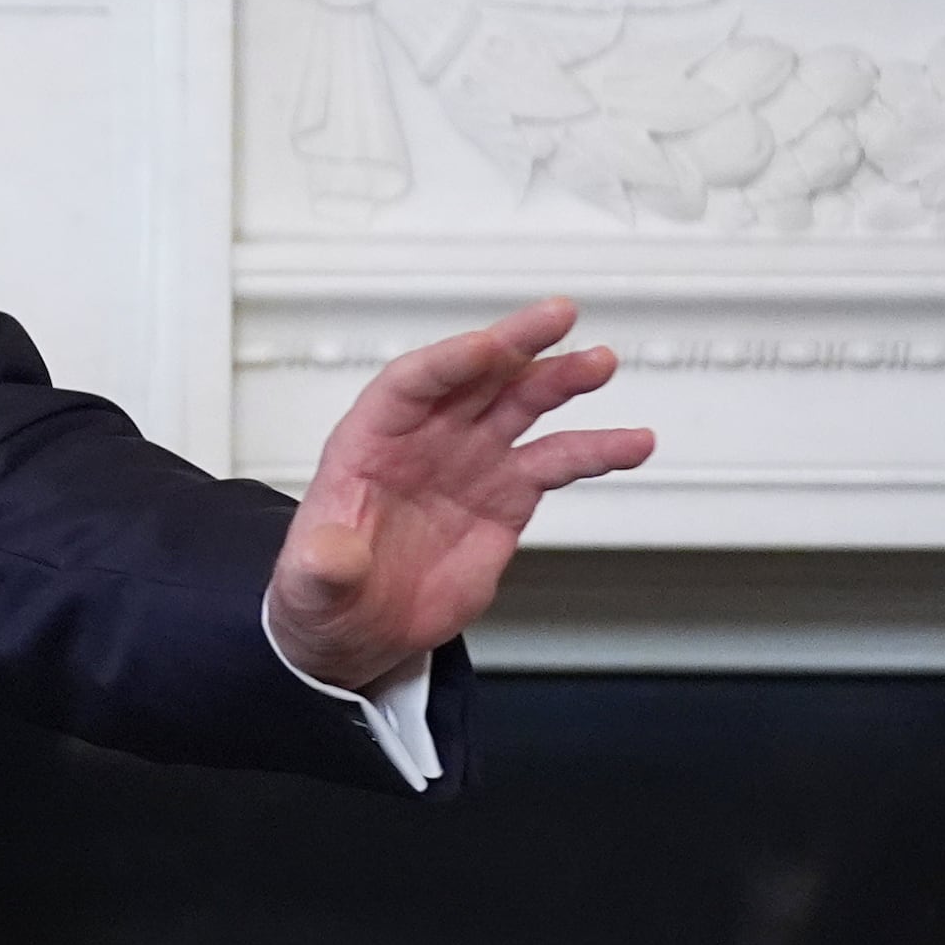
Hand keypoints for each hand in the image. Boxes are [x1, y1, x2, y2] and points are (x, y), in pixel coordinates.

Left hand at [266, 297, 653, 692]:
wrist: (362, 628)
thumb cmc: (326, 590)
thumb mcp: (312, 584)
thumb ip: (323, 566)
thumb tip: (332, 556)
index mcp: (369, 443)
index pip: (410, 385)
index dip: (450, 363)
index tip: (489, 346)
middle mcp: (424, 440)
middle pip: (473, 378)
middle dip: (514, 345)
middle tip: (557, 316)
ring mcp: (468, 463)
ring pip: (519, 407)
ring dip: (559, 381)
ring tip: (600, 364)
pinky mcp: (505, 496)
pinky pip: (554, 462)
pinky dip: (595, 450)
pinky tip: (632, 443)